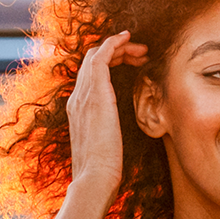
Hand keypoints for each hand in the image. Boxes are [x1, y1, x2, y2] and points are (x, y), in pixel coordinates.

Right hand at [65, 30, 148, 206]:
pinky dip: (115, 42)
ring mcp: (84, 94)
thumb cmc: (103, 172)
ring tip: (142, 50)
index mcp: (78, 111)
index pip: (90, 77)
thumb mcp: (105, 149)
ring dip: (120, 47)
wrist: (95, 179)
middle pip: (92, 61)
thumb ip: (108, 136)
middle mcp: (77, 98)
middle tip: (141, 55)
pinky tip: (129, 38)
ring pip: (97, 54)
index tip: (133, 66)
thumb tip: (118, 139)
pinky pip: (101, 55)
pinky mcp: (95, 92)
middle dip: (117, 53)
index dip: (111, 66)